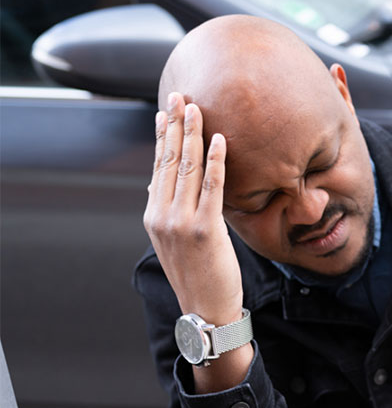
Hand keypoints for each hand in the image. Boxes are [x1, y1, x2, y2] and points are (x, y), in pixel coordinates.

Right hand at [143, 92, 243, 326]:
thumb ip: (170, 212)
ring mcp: (181, 222)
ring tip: (197, 108)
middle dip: (174, 125)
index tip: (165, 112)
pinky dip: (216, 161)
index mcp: (154, 216)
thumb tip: (162, 185)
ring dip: (193, 135)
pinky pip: (212, 188)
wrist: (206, 311)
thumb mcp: (176, 242)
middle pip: (169, 161)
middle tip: (180, 96)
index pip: (158, 167)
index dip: (163, 137)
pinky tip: (220, 140)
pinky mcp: (205, 230)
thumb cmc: (198, 276)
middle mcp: (162, 215)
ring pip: (187, 169)